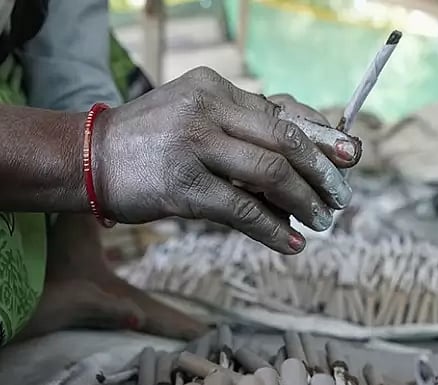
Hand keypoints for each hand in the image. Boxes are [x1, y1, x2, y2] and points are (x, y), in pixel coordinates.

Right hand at [92, 68, 360, 252]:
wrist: (87, 158)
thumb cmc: (149, 142)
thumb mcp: (194, 116)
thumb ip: (241, 127)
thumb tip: (304, 156)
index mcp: (215, 88)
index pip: (282, 111)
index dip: (323, 136)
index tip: (351, 155)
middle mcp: (207, 110)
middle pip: (285, 140)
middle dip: (322, 171)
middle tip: (341, 196)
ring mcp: (194, 146)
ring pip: (270, 173)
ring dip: (304, 202)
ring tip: (321, 221)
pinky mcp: (182, 187)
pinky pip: (242, 209)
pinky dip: (273, 229)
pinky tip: (291, 242)